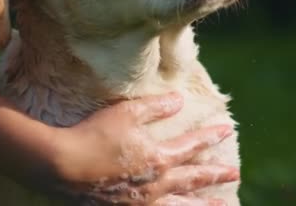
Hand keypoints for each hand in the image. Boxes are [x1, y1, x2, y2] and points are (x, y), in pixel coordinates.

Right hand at [48, 92, 237, 204]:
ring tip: (224, 205)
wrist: (61, 166)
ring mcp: (142, 202)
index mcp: (158, 159)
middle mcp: (156, 184)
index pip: (192, 146)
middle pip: (193, 180)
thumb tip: (180, 100)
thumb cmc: (94, 135)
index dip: (211, 137)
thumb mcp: (127, 113)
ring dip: (204, 204)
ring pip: (181, 205)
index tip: (227, 129)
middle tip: (235, 174)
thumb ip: (156, 107)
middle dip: (216, 176)